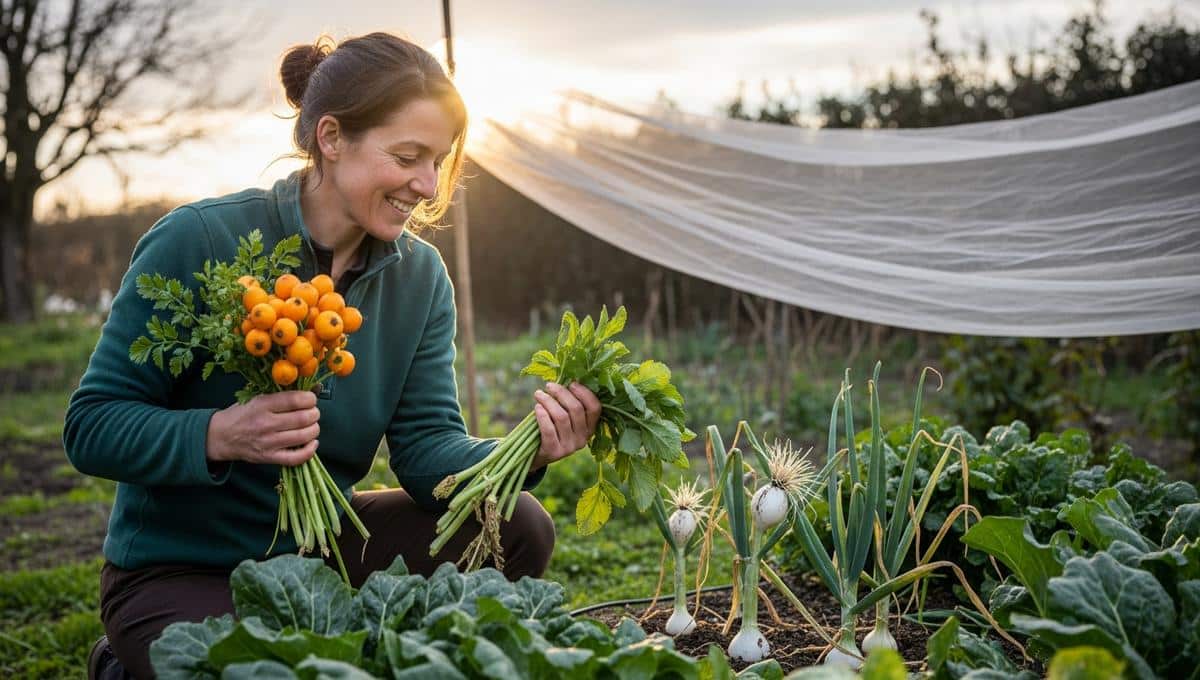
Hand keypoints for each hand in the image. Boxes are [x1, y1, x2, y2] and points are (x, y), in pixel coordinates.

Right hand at [206, 391, 320, 465]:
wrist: (221, 436)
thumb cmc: (243, 414)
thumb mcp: (259, 398)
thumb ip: (285, 394)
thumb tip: (315, 388)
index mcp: (262, 405)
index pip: (295, 400)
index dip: (310, 399)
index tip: (311, 399)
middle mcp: (265, 423)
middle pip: (303, 419)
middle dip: (314, 414)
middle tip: (313, 413)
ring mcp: (267, 442)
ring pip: (303, 436)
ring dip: (314, 430)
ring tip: (311, 426)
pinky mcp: (268, 457)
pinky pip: (295, 458)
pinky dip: (309, 451)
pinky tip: (312, 442)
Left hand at [531, 382, 600, 469]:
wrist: (535, 455)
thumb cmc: (551, 428)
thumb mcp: (564, 418)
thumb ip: (568, 403)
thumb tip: (567, 377)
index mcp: (590, 428)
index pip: (595, 408)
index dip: (585, 393)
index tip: (571, 383)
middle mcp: (583, 439)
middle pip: (576, 409)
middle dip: (562, 393)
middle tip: (549, 385)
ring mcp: (569, 447)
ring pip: (561, 417)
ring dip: (548, 401)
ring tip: (538, 394)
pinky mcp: (554, 452)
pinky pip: (549, 429)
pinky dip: (542, 415)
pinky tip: (537, 408)